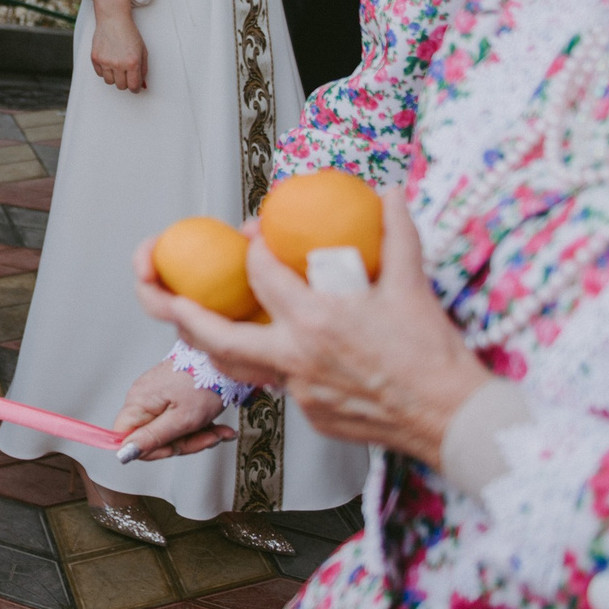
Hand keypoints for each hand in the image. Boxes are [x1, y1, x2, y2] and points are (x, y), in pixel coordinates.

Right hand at [89, 0, 146, 92]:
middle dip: (125, 82)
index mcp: (132, 62)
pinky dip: (105, 71)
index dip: (135, 88)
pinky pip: (100, 74)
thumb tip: (141, 84)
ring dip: (114, 77)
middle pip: (121, 86)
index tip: (135, 86)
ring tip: (117, 66)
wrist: (113, 19)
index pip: (133, 86)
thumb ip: (143, 70)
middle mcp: (118, 63)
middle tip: (126, 73)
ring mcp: (105, 61)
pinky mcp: (95, 58)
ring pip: (109, 82)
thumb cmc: (129, 33)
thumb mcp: (142, 51)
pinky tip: (109, 61)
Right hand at [109, 359, 235, 461]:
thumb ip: (152, 439)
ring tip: (217, 431)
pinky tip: (215, 425)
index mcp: (138, 403)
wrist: (221, 361)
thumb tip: (123, 453)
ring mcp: (156, 396)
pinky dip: (198, 425)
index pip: (126, 439)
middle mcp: (142, 398)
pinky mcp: (169, 395)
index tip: (174, 447)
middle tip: (206, 438)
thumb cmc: (203, 384)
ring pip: (170, 431)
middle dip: (184, 443)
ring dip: (197, 435)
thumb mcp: (181, 420)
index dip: (150, 450)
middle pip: (153, 437)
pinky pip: (178, 419)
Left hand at [135, 190, 491, 461]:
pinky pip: (272, 382)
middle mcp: (297, 358)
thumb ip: (396, 232)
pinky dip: (259, 360)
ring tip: (184, 314)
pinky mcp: (309, 414)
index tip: (251, 234)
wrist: (453, 420)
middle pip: (215, 335)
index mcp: (316, 320)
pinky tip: (258, 341)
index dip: (251, 248)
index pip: (260, 275)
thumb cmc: (434, 354)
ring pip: (233, 366)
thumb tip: (388, 189)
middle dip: (174, 307)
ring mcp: (298, 391)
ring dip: (205, 339)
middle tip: (154, 282)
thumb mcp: (413, 285)